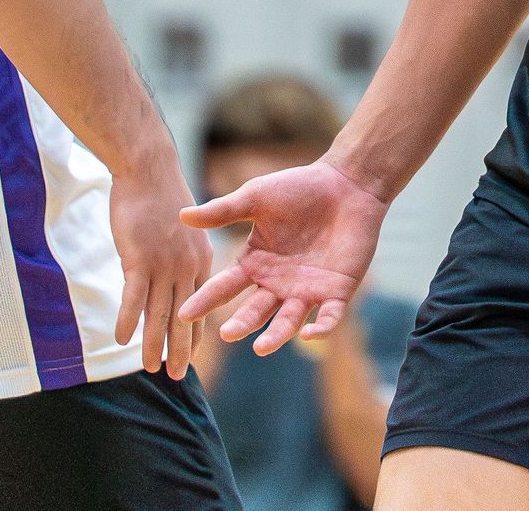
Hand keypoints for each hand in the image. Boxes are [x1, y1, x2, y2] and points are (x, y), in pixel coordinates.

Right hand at [110, 147, 210, 380]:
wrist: (149, 170)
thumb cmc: (162, 199)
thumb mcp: (184, 232)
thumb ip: (181, 259)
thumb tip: (167, 284)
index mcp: (201, 259)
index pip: (201, 305)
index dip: (196, 332)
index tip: (192, 355)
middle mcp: (187, 266)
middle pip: (184, 317)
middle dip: (180, 349)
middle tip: (176, 377)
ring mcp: (164, 264)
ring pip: (159, 314)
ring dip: (153, 344)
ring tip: (149, 369)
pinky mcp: (140, 258)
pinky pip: (134, 297)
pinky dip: (128, 320)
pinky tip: (122, 340)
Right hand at [178, 156, 385, 355]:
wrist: (346, 181)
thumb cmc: (300, 187)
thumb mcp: (257, 197)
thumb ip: (223, 211)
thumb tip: (182, 216)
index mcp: (255, 264)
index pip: (224, 287)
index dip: (206, 300)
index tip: (185, 313)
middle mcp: (277, 284)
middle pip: (255, 311)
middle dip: (241, 324)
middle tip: (226, 334)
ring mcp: (307, 290)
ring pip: (288, 321)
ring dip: (276, 336)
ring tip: (261, 347)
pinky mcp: (337, 291)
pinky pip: (328, 316)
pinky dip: (320, 328)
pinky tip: (310, 334)